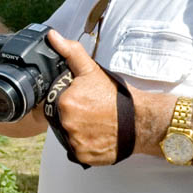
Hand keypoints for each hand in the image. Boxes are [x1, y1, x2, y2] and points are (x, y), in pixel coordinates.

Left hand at [46, 30, 121, 164]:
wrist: (140, 121)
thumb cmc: (117, 96)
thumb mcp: (92, 70)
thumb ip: (70, 52)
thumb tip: (52, 36)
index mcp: (65, 102)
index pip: (54, 102)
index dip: (67, 100)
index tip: (82, 101)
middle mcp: (66, 123)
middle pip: (59, 119)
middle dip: (71, 115)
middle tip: (90, 112)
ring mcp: (74, 141)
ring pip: (66, 134)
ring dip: (76, 130)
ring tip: (94, 124)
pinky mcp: (82, 156)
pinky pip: (76, 149)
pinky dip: (84, 144)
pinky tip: (96, 136)